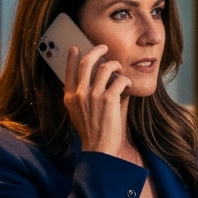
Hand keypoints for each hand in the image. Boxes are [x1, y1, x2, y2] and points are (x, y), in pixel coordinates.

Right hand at [64, 43, 136, 162]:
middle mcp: (80, 94)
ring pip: (106, 67)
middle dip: (97, 51)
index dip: (72, 58)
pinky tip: (128, 85)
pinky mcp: (109, 99)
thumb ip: (83, 97)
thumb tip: (96, 80)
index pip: (69, 71)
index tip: (75, 48)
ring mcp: (93, 96)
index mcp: (70, 97)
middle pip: (87, 62)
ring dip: (115, 65)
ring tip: (120, 69)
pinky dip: (126, 81)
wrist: (98, 149)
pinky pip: (120, 81)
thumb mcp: (78, 114)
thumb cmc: (91, 133)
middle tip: (104, 47)